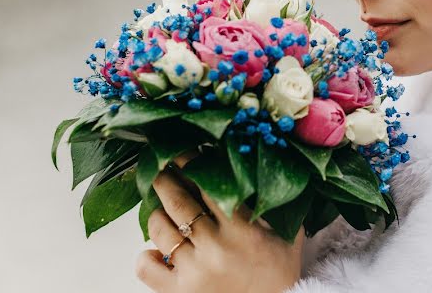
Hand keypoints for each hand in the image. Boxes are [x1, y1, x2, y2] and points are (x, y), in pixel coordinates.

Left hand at [135, 150, 304, 292]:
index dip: (189, 162)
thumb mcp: (286, 232)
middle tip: (162, 170)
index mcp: (241, 229)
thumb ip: (272, 202)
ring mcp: (193, 271)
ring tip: (162, 209)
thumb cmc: (279, 272)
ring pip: (159, 229)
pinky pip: (146, 268)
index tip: (182, 153)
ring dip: (156, 214)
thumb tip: (256, 167)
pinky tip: (154, 251)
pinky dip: (145, 257)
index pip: (206, 183)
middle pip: (176, 201)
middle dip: (164, 179)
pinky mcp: (179, 292)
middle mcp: (214, 247)